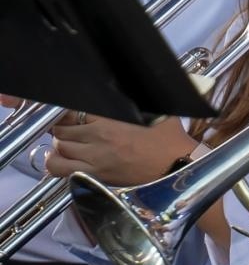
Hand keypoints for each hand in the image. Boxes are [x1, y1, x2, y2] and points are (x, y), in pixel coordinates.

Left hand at [44, 114, 196, 185]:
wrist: (177, 166)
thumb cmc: (170, 141)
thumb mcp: (156, 111)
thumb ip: (138, 100)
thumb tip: (127, 89)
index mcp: (112, 119)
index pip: (75, 110)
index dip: (70, 112)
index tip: (74, 114)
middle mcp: (100, 137)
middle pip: (62, 128)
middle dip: (63, 127)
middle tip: (71, 128)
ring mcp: (95, 158)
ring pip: (59, 146)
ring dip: (60, 143)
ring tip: (68, 142)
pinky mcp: (95, 175)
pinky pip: (59, 168)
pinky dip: (55, 162)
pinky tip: (61, 158)